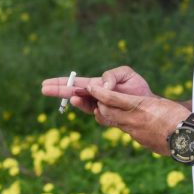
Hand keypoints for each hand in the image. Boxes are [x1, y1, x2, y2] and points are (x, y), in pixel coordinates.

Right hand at [41, 66, 155, 115]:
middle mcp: (95, 98)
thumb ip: (111, 76)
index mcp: (96, 85)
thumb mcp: (126, 74)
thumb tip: (100, 87)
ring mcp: (101, 110)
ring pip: (86, 106)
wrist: (150, 107)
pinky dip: (100, 110)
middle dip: (59, 91)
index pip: (75, 84)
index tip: (45, 83)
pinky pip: (101, 115)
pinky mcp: (109, 119)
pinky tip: (101, 106)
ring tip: (74, 98)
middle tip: (43, 89)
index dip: (61, 83)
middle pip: (73, 94)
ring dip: (79, 102)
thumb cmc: (137, 89)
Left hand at [86, 75, 188, 156]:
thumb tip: (132, 104)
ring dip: (111, 115)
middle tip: (95, 100)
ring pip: (116, 123)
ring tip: (111, 109)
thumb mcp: (159, 103)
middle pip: (106, 112)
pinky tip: (135, 122)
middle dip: (98, 105)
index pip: (111, 98)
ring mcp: (136, 134)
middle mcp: (134, 121)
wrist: (189, 138)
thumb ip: (143, 103)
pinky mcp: (141, 142)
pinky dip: (127, 125)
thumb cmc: (178, 116)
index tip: (89, 87)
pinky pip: (128, 131)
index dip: (98, 92)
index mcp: (139, 106)